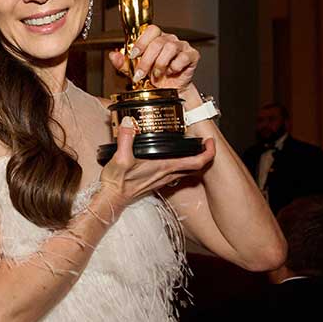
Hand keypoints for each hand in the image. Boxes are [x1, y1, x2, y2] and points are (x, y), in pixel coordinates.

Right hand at [100, 117, 214, 206]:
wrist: (112, 199)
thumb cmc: (117, 183)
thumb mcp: (120, 158)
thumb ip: (126, 138)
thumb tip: (130, 122)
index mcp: (164, 167)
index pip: (196, 162)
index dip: (209, 152)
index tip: (211, 141)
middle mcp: (167, 174)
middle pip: (196, 166)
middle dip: (204, 154)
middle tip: (206, 141)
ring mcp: (163, 179)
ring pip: (187, 170)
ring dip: (194, 160)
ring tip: (193, 146)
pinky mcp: (157, 181)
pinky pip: (177, 173)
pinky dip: (181, 164)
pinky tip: (174, 156)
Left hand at [108, 25, 198, 91]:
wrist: (171, 92)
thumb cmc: (156, 78)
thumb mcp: (136, 72)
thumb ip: (125, 63)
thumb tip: (113, 55)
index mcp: (156, 39)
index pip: (150, 30)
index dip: (141, 42)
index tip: (133, 55)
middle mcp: (169, 40)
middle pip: (158, 41)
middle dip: (146, 60)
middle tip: (141, 74)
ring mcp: (182, 46)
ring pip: (170, 47)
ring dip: (160, 64)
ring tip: (157, 74)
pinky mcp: (192, 55)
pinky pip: (184, 57)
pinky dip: (175, 66)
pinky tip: (171, 72)